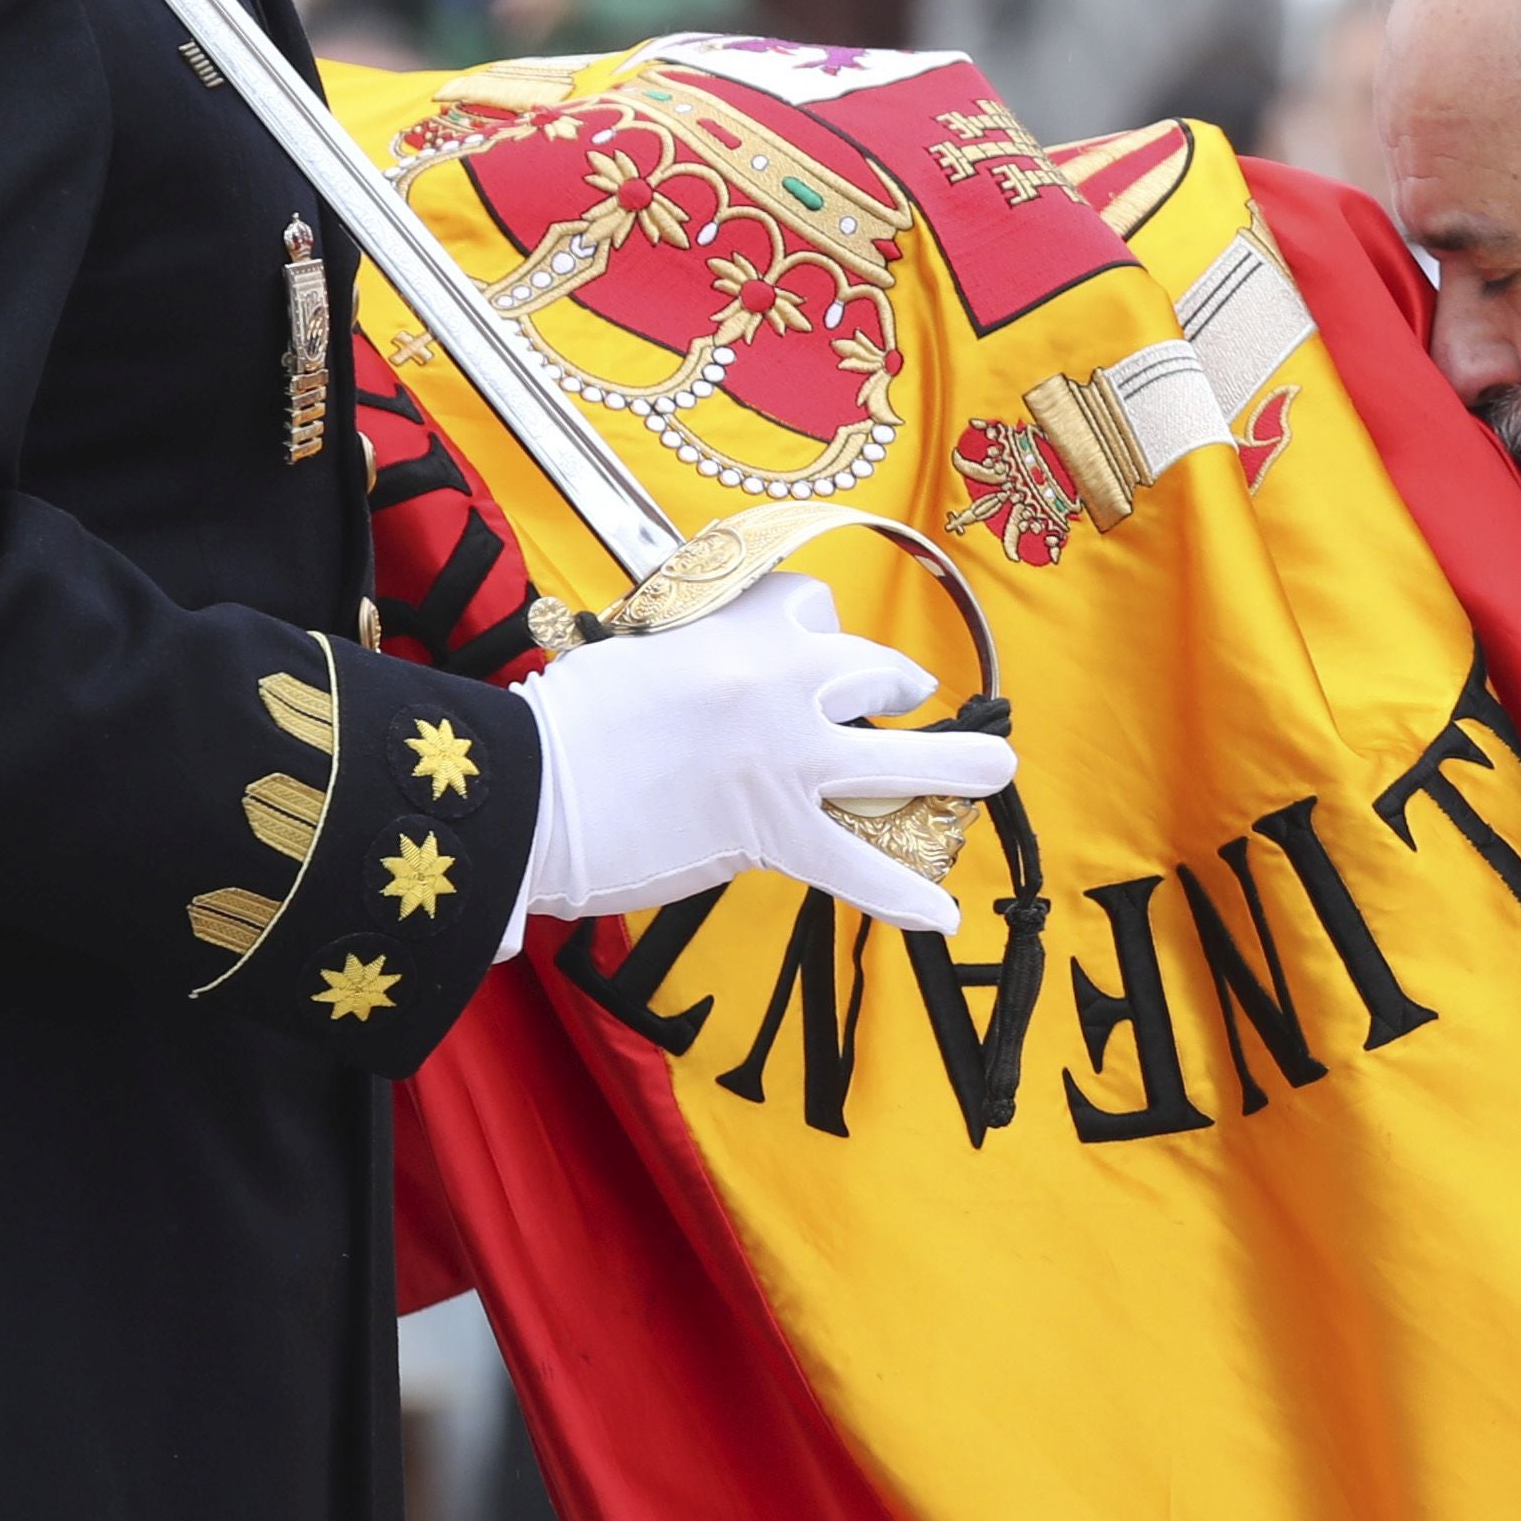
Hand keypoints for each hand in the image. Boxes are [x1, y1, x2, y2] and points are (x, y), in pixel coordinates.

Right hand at [519, 571, 1017, 940]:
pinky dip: (904, 897)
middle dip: (896, 686)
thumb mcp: (637, 655)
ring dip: (958, 766)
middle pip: (875, 670)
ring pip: (902, 761)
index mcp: (737, 628)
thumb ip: (694, 662)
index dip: (818, 630)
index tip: (814, 645)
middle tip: (903, 697)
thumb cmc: (562, 725)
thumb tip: (715, 686)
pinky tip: (944, 916)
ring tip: (993, 771)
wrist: (527, 789)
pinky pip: (859, 868)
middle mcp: (780, 682)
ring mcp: (788, 758)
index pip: (809, 605)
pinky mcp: (776, 831)